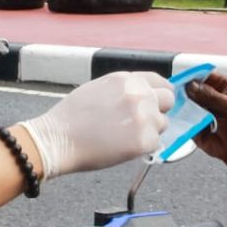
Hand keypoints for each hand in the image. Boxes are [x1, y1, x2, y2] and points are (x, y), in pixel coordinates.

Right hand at [20, 71, 173, 178]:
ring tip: (123, 136)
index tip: (156, 103)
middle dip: (158, 110)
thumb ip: (124, 89)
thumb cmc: (72, 117)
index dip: (158, 94)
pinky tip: (121, 146)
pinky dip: (142, 147)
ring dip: (149, 130)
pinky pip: (155, 143)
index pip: (161, 81)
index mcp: (128, 79)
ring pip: (162, 124)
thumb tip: (143, 94)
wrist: (58, 138)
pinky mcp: (144, 140)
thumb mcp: (99, 88)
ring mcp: (144, 117)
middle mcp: (140, 94)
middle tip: (140, 123)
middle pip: (168, 100)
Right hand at [185, 73, 226, 166]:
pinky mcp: (193, 120)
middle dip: (184, 90)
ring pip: (185, 101)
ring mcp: (200, 108)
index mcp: (223, 87)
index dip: (193, 75)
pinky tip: (177, 116)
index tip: (182, 79)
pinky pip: (183, 115)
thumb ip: (209, 95)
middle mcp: (210, 95)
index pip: (204, 75)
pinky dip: (179, 115)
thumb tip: (191, 86)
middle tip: (177, 94)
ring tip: (177, 106)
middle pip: (192, 87)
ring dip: (181, 103)